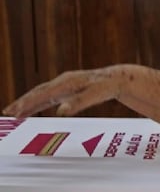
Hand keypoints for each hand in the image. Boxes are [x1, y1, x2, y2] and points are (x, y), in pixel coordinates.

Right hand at [2, 66, 123, 118]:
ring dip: (26, 103)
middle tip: (7, 113)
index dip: (28, 103)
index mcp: (67, 83)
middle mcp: (62, 82)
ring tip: (12, 113)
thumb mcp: (96, 95)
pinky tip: (29, 111)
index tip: (15, 112)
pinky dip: (36, 103)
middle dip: (21, 103)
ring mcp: (63, 84)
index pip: (42, 94)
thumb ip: (79, 103)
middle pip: (37, 93)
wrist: (116, 78)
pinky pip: (47, 96)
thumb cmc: (107, 86)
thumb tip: (61, 112)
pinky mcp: (66, 88)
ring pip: (40, 94)